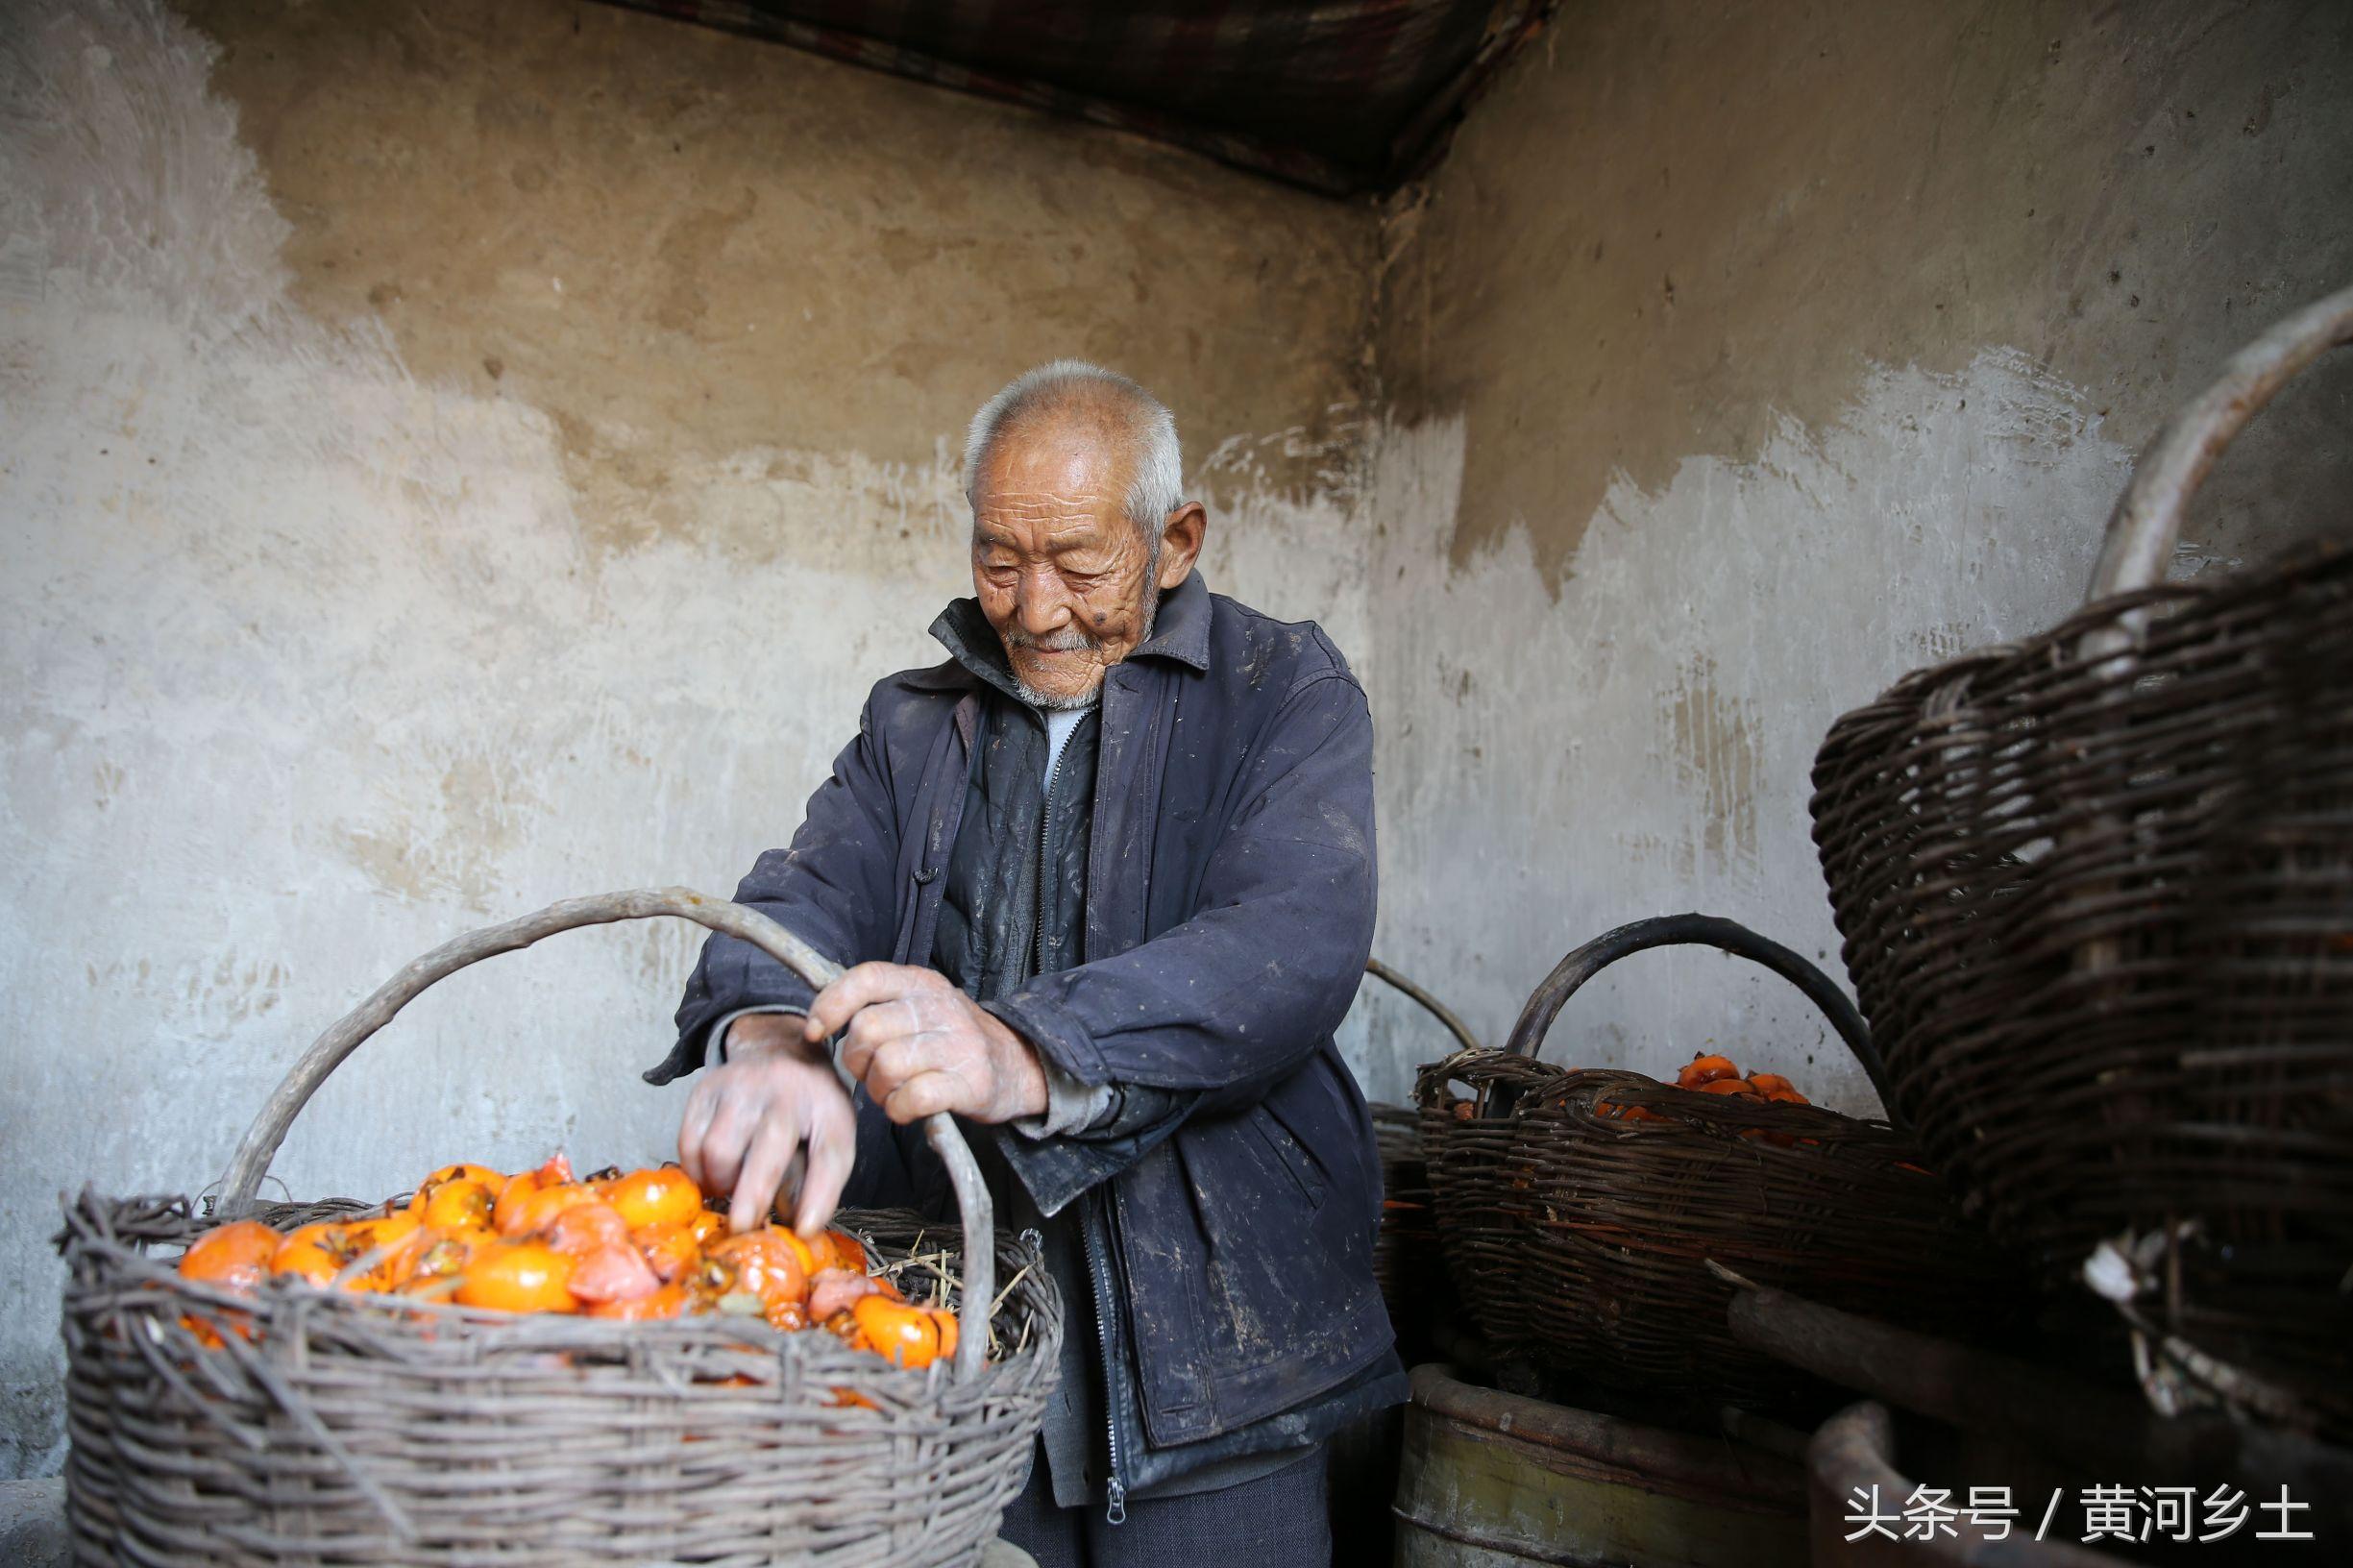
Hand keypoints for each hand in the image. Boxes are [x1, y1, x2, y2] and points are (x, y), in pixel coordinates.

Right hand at [678, 1018, 856, 1234]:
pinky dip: (696, 1170)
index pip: (829, 1154)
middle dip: (753, 1195)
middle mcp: (786, 1090)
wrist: (779, 1050)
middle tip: (742, 1228)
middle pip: (768, 1148)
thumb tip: (795, 1228)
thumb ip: (816, 1179)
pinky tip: (712, 1173)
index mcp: (828, 1107)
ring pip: (719, 1149)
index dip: (818, 1197)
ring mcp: (742, 1085)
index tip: (804, 1230)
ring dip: (721, 1182)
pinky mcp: (706, 1088)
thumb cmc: (808, 1108)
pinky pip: (689, 1142)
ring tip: (732, 1188)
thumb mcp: (828, 1134)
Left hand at [806, 962, 1049, 1125]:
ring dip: (877, 1089)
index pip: (866, 978)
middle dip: (855, 1060)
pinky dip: (899, 1109)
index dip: (831, 1004)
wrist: (1019, 1065)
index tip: (817, 1030)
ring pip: (887, 1065)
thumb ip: (879, 1005)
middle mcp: (940, 1007)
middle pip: (868, 1028)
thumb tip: (820, 1019)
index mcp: (922, 983)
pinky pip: (914, 1097)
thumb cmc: (953, 1041)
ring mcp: (958, 1045)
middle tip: (869, 1073)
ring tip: (891, 1092)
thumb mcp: (921, 1007)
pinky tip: (907, 1108)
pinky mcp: (970, 1083)